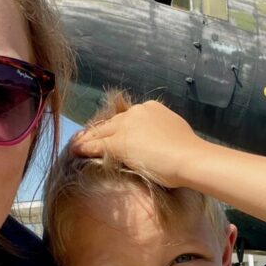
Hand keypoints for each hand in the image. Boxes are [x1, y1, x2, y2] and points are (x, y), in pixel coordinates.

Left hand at [69, 101, 205, 186]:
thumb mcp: (175, 132)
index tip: (111, 132)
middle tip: (87, 137)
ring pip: (101, 131)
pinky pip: (96, 144)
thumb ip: (161, 131)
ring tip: (77, 144)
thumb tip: (159, 140)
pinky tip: (76, 151)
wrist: (189, 157)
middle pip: (112, 122)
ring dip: (88, 138)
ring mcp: (126, 126)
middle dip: (99, 130)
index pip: (127, 117)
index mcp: (151, 108)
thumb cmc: (188, 150)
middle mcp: (137, 112)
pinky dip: (84, 148)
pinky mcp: (118, 142)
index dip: (117, 126)